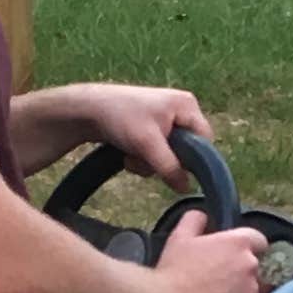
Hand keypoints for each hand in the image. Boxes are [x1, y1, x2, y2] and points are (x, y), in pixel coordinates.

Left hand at [74, 80, 211, 185]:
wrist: (87, 109)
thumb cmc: (120, 118)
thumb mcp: (148, 144)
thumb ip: (170, 167)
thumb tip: (186, 187)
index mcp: (188, 105)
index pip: (205, 141)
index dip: (193, 159)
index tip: (173, 169)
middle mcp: (181, 111)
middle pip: (187, 150)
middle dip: (164, 161)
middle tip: (144, 158)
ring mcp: (166, 119)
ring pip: (170, 155)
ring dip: (150, 162)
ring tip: (131, 155)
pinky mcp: (151, 129)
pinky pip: (157, 152)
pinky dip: (143, 157)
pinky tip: (127, 153)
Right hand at [147, 207, 267, 292]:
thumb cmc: (173, 272)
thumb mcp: (180, 237)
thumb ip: (195, 220)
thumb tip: (202, 216)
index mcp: (238, 243)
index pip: (258, 240)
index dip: (246, 246)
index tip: (233, 253)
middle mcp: (249, 266)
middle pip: (254, 265)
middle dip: (240, 269)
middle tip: (217, 276)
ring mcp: (250, 292)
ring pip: (252, 289)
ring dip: (240, 291)